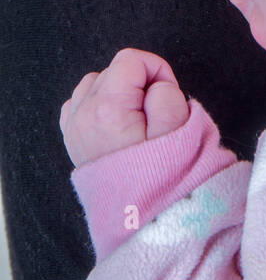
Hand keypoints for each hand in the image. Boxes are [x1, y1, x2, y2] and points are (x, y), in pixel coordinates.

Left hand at [60, 48, 189, 168]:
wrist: (139, 219)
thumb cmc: (160, 177)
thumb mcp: (178, 130)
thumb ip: (167, 95)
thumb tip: (155, 86)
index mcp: (108, 108)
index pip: (131, 59)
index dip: (157, 70)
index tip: (168, 95)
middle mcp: (83, 113)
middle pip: (114, 69)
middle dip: (140, 82)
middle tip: (156, 113)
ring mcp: (73, 127)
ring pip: (95, 84)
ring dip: (119, 92)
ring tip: (137, 119)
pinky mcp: (72, 139)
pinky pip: (80, 102)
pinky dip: (99, 103)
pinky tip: (116, 123)